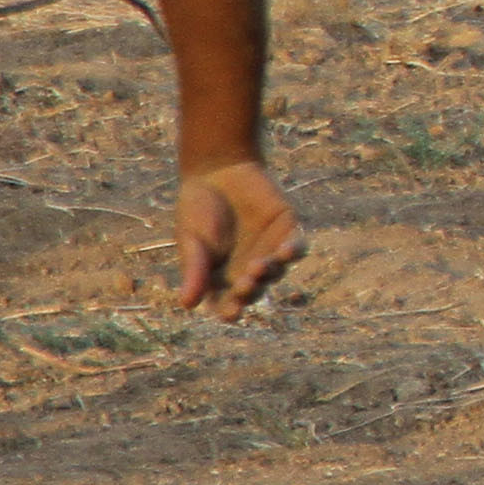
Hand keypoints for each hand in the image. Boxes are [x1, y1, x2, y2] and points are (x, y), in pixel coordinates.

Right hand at [176, 160, 303, 313]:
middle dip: (250, 291)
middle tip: (244, 284)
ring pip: (276, 272)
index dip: (230, 311)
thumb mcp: (192, 240)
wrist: (218, 171)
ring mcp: (269, 251)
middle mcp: (247, 270)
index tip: (231, 313)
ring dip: (269, 272)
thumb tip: (187, 305)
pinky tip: (286, 250)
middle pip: (254, 291)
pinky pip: (296, 248)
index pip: (227, 304)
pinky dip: (293, 251)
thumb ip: (195, 269)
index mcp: (221, 279)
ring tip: (258, 266)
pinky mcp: (287, 231)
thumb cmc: (199, 208)